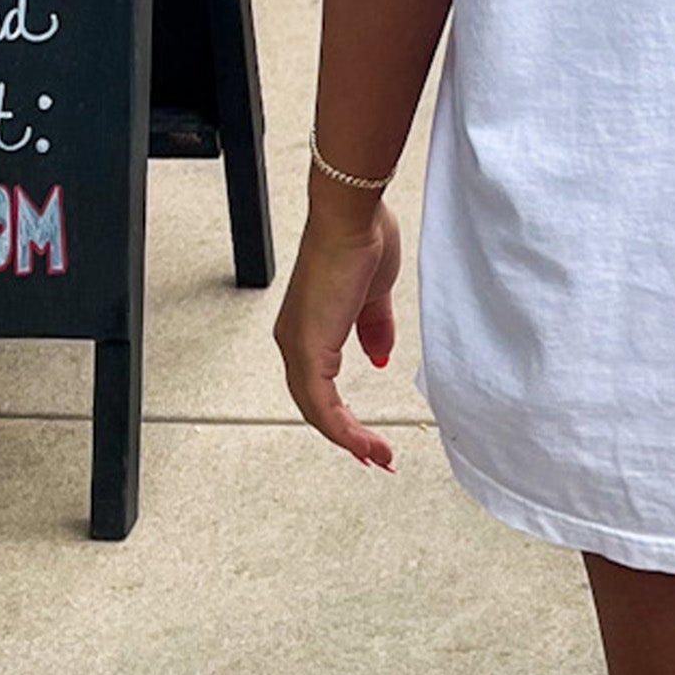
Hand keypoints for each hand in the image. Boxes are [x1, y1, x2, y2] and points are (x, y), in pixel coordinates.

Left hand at [274, 194, 402, 470]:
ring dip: (349, 439)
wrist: (353, 217)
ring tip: (379, 456)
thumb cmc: (362, 240)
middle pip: (316, 405)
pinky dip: (344, 429)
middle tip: (376, 457)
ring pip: (317, 410)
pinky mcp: (308, 348)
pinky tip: (364, 443)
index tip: (368, 437)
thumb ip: (375, 330)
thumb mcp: (375, 296)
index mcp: (308, 327)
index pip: (320, 385)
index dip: (344, 415)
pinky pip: (322, 404)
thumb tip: (379, 360)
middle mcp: (294, 341)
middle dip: (347, 436)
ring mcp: (298, 346)